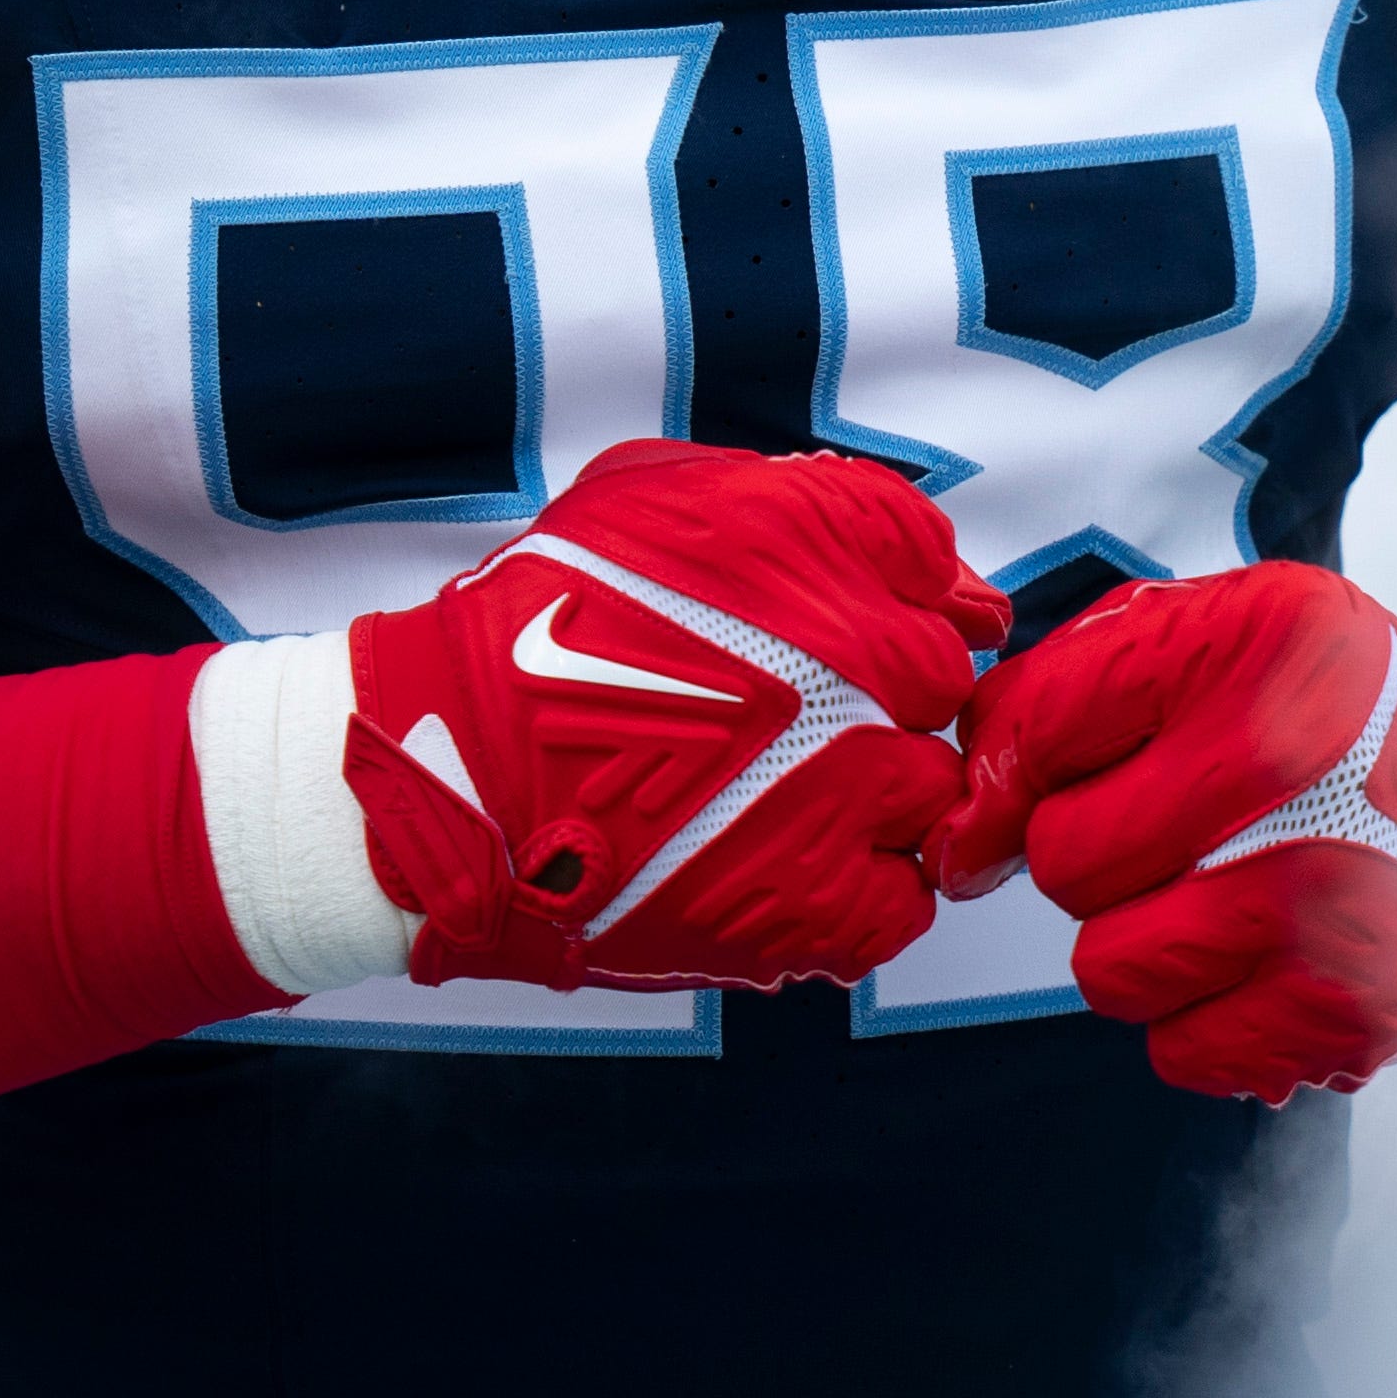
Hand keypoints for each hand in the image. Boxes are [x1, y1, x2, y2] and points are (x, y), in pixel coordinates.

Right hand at [340, 441, 1006, 992]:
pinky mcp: (824, 901)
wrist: (453, 775)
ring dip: (882, 797)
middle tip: (814, 722)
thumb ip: (785, 496)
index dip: (906, 602)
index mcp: (816, 548)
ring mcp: (851, 786)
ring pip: (933, 791)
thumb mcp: (652, 497)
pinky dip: (860, 894)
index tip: (879, 631)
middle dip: (890, 697)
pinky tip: (791, 870)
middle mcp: (858, 659)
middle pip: (942, 680)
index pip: (936, 564)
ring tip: (790, 802)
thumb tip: (877, 528)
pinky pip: (903, 900)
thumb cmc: (534, 633)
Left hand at [929, 564, 1396, 1102]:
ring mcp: (1327, 894)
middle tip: (1170, 837)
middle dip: (1092, 858)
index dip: (1016, 770)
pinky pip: (1178, 1052)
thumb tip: (963, 828)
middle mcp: (1294, 760)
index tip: (1048, 784)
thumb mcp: (1226, 636)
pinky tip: (1265, 960)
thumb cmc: (1338, 715)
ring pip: (1105, 969)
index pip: (1040, 727)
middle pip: (1063, 860)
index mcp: (1257, 640)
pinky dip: (1203, 1021)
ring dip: (1139, 945)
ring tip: (1219, 897)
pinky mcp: (1353, 1009)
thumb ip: (1069, 693)